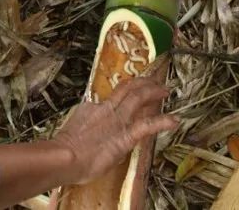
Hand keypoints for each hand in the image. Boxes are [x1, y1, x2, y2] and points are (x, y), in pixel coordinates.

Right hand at [53, 73, 178, 183]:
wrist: (65, 158)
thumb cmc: (64, 152)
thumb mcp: (72, 132)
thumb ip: (82, 127)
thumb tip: (85, 130)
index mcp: (92, 108)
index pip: (111, 97)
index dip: (124, 92)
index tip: (132, 90)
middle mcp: (106, 109)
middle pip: (127, 89)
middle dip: (142, 83)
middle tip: (154, 81)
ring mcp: (117, 120)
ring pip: (138, 98)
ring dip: (153, 92)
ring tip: (165, 90)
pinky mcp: (126, 136)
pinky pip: (147, 125)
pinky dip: (162, 121)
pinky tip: (174, 120)